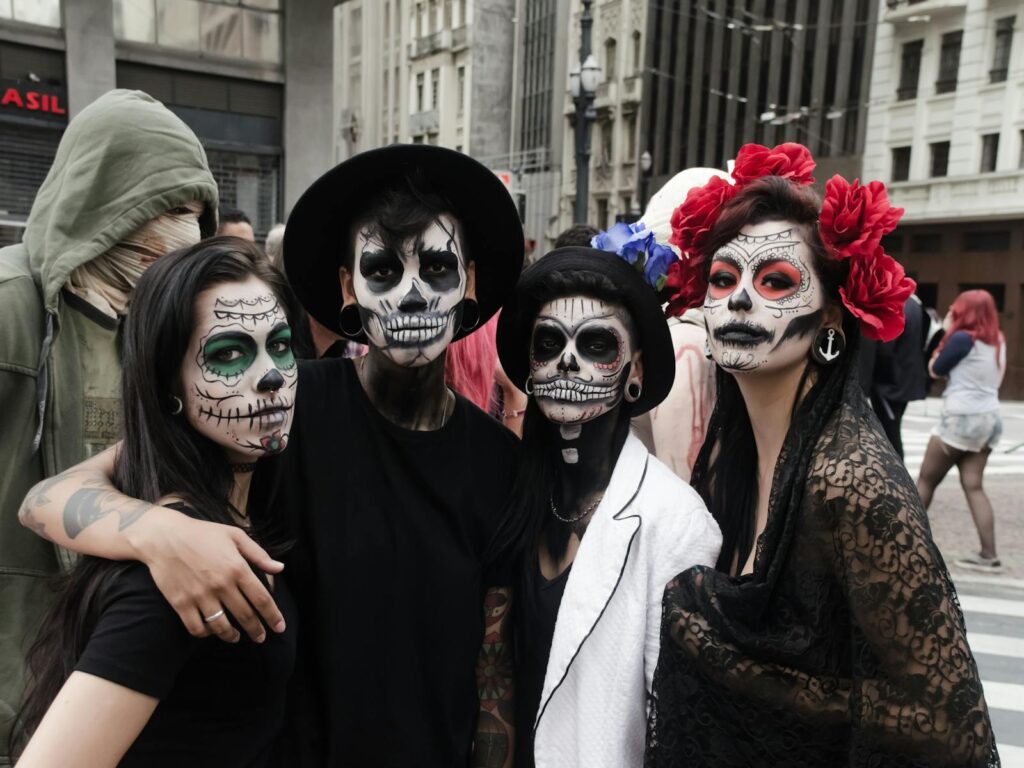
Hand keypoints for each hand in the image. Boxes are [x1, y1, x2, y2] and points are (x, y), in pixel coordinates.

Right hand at [132, 511, 284, 642]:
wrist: (164, 537)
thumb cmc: (202, 533)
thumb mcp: (235, 535)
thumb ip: (259, 554)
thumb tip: (280, 568)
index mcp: (237, 568)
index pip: (262, 599)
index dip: (273, 616)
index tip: (280, 627)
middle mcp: (221, 585)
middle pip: (245, 616)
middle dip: (256, 630)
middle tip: (261, 638)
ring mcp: (200, 596)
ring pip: (221, 626)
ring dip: (232, 636)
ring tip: (237, 638)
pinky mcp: (181, 603)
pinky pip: (196, 627)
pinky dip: (206, 633)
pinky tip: (212, 631)